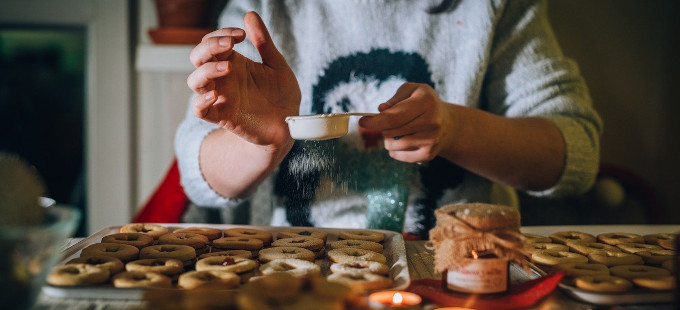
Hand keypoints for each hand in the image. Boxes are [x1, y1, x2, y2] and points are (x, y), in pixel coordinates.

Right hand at [187, 11, 300, 146]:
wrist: (288, 125)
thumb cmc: (282, 94)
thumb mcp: (276, 65)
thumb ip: (264, 42)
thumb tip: (250, 14)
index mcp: (233, 62)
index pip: (212, 42)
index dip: (221, 34)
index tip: (242, 34)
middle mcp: (223, 78)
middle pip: (198, 57)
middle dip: (209, 47)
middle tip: (230, 45)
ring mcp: (221, 97)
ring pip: (195, 81)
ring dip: (207, 71)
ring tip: (229, 68)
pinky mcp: (222, 116)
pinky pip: (199, 110)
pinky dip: (201, 102)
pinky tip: (216, 94)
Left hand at [358, 83, 455, 162]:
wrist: (447, 124)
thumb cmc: (423, 103)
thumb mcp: (411, 91)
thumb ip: (395, 99)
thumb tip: (381, 110)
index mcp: (426, 102)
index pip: (394, 117)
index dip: (374, 121)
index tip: (362, 122)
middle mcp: (432, 122)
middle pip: (390, 132)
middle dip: (382, 128)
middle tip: (388, 123)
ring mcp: (431, 141)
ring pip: (392, 145)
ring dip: (389, 139)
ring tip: (399, 131)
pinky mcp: (428, 155)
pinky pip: (398, 156)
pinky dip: (396, 149)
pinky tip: (405, 140)